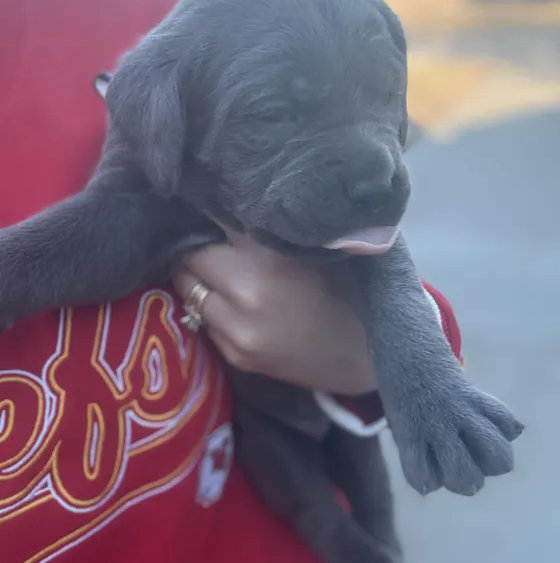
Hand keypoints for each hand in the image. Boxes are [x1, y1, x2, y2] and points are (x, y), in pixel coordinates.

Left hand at [171, 226, 376, 395]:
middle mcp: (243, 295)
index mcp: (266, 259)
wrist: (367, 353)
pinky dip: (213, 309)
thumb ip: (264, 229)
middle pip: (189, 261)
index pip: (211, 225)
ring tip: (221, 275)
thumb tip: (222, 205)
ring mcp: (236, 332)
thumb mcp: (307, 246)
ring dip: (200, 281)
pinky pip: (206, 322)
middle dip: (198, 250)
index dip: (211, 218)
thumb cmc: (346, 287)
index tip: (214, 215)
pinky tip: (236, 306)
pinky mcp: (237, 357)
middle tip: (214, 246)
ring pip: (190, 294)